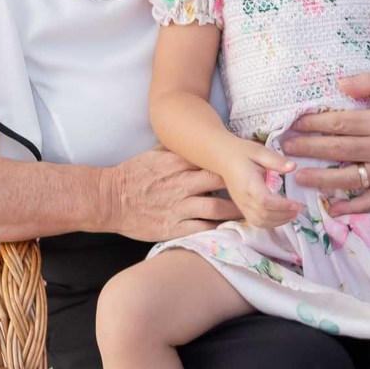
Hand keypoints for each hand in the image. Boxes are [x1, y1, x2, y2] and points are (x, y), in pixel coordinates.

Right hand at [99, 146, 242, 243]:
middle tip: (261, 190)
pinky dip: (219, 229)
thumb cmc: (132, 175)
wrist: (108, 200)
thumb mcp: (155, 154)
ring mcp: (179, 206)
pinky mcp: (174, 227)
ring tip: (253, 212)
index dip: (234, 164)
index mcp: (178, 162)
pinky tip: (233, 230)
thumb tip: (195, 138)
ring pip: (218, 207)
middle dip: (243, 185)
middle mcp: (182, 183)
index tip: (251, 166)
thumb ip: (177, 148)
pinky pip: (203, 228)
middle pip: (221, 181)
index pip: (214, 160)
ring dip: (237, 210)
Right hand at [224, 142, 305, 230]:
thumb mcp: (259, 151)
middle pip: (264, 215)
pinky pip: (256, 222)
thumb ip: (276, 160)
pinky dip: (271, 223)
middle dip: (284, 215)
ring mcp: (242, 205)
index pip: (265, 201)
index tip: (297, 203)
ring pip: (260, 222)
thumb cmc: (242, 153)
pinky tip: (282, 215)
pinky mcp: (242, 208)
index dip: (282, 206)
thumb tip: (293, 167)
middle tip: (300, 208)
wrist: (223, 158)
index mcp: (248, 184)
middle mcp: (243, 198)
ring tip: (293, 213)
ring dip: (279, 221)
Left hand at [281, 73, 369, 214]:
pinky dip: (351, 206)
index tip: (294, 124)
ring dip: (321, 179)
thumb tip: (340, 84)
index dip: (313, 124)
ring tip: (299, 177)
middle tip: (286, 149)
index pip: (339, 124)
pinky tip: (332, 208)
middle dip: (309, 149)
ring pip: (348, 178)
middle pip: (337, 150)